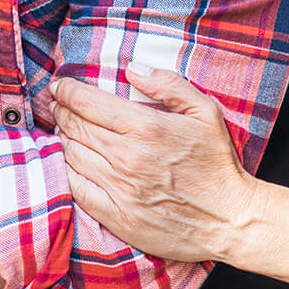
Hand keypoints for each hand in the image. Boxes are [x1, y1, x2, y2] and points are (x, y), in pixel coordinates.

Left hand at [50, 67, 252, 263]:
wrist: (230, 219)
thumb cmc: (217, 163)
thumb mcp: (204, 111)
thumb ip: (168, 84)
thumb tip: (131, 69)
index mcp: (145, 127)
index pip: (87, 102)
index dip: (67, 91)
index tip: (60, 87)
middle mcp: (127, 158)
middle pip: (75, 127)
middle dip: (61, 111)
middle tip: (58, 106)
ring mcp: (120, 189)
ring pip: (72, 156)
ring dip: (62, 140)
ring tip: (64, 131)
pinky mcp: (117, 217)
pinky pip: (76, 189)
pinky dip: (67, 172)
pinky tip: (70, 163)